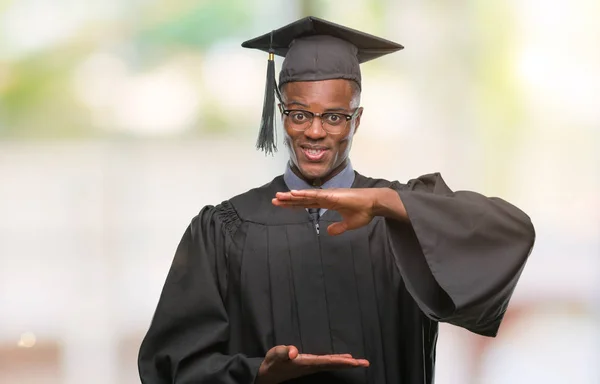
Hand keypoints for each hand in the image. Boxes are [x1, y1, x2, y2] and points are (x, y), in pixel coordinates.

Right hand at [255, 345, 368, 383]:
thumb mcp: (276, 354)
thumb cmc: (272, 362)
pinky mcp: (309, 365)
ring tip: (358, 362)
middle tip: (366, 363)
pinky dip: (337, 361)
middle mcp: (312, 366)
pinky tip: (342, 360)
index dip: (341, 362)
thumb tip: (292, 351)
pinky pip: (327, 363)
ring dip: (346, 363)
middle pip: (334, 365)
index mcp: (307, 363)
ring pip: (332, 364)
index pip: (328, 362)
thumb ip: (284, 352)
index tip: (355, 362)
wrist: (268, 374)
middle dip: (350, 364)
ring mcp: (312, 366)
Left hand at [272, 188, 401, 234]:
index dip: (294, 205)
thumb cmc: (363, 211)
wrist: (373, 205)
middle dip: (288, 200)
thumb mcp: (348, 224)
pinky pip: (315, 195)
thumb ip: (338, 228)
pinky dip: (303, 194)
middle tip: (274, 200)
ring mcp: (328, 195)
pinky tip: (293, 194)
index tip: (282, 205)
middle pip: (302, 199)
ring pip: (305, 196)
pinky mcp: (331, 195)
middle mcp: (325, 197)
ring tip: (278, 197)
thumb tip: (328, 232)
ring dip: (291, 196)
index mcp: (328, 203)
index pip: (307, 204)